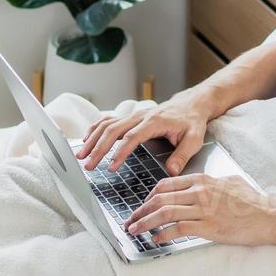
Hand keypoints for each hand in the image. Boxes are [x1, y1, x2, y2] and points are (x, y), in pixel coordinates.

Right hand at [76, 95, 211, 174]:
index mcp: (154, 122)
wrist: (191, 104)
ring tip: (81, 155)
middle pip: (113, 131)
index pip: (131, 137)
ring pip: (107, 124)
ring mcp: (133, 115)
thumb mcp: (194, 139)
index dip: (119, 152)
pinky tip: (86, 139)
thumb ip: (182, 155)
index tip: (110, 167)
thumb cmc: (192, 122)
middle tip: (88, 165)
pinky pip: (108, 120)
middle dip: (98, 148)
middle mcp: (140, 116)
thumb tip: (171, 171)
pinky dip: (95, 128)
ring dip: (92, 139)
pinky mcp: (130, 116)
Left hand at [124, 174, 275, 246]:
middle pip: (160, 198)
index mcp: (203, 180)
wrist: (269, 216)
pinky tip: (155, 239)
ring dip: (145, 223)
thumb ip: (213, 183)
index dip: (149, 196)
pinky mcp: (208, 226)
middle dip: (140, 210)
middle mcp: (200, 192)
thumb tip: (204, 186)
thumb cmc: (253, 201)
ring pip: (164, 213)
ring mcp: (203, 209)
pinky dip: (162, 235)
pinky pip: (177, 229)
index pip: (166, 184)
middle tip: (131, 220)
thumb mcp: (231, 182)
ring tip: (134, 231)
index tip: (142, 206)